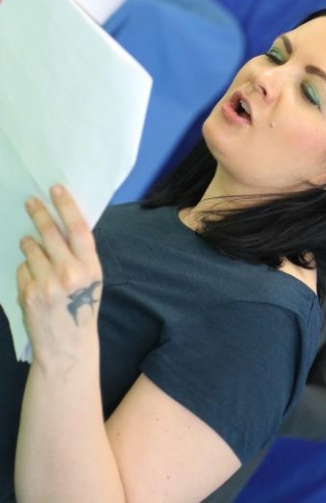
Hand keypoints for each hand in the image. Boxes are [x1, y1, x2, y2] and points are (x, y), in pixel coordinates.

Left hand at [17, 185, 102, 369]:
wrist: (67, 348)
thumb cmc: (81, 311)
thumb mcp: (91, 281)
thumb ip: (79, 256)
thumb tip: (63, 225)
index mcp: (91, 267)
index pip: (78, 228)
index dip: (66, 205)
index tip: (56, 189)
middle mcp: (71, 273)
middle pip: (50, 233)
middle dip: (39, 213)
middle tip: (30, 202)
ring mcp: (48, 283)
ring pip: (31, 249)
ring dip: (29, 244)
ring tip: (31, 246)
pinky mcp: (30, 293)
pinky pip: (22, 269)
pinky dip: (25, 271)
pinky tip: (34, 282)